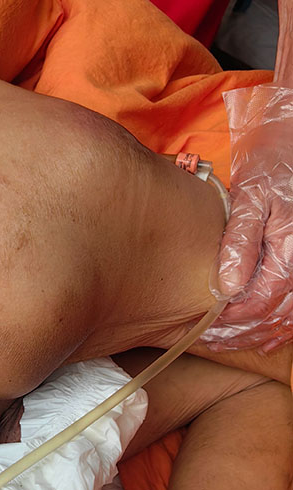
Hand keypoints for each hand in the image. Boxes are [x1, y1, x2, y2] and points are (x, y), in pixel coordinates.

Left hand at [202, 85, 292, 351]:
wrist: (291, 146)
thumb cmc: (271, 167)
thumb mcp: (251, 199)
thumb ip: (240, 243)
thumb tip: (227, 287)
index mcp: (292, 247)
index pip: (263, 298)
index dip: (234, 317)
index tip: (206, 326)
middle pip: (277, 312)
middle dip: (245, 330)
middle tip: (212, 343)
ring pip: (288, 311)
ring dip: (260, 331)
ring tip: (228, 343)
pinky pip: (292, 300)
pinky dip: (276, 320)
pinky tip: (260, 336)